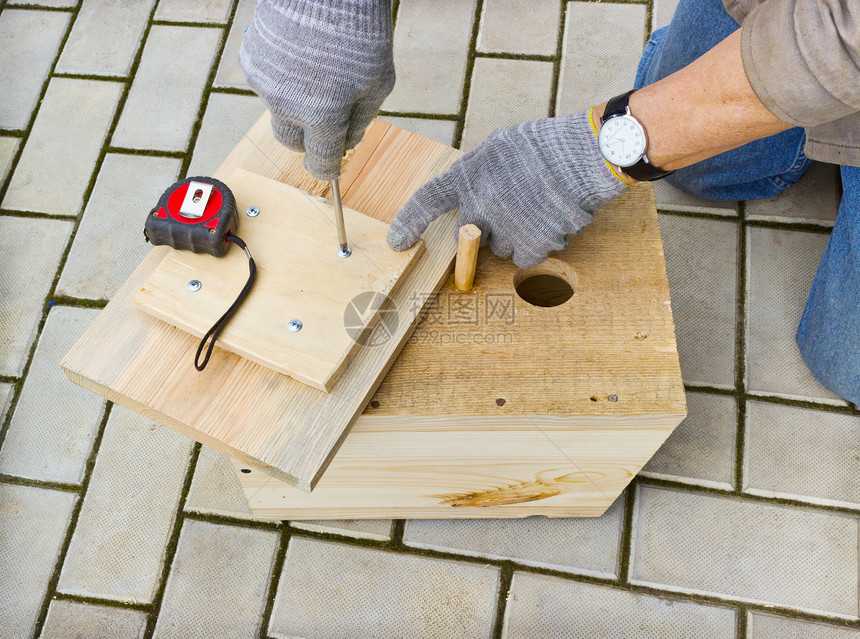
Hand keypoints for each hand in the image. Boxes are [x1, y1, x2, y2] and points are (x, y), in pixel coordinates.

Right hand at [239, 0, 394, 179]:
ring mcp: (264, 82)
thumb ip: (361, 121)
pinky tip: (298, 52)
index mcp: (323, 115)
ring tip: (315, 67)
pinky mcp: (251, 60)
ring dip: (294, 99)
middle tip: (325, 112)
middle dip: (307, 134)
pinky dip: (280, 74)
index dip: (327, 167)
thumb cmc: (359, 29)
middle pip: (291, 141)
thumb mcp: (378, 81)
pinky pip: (266, 81)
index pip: (320, 162)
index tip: (329, 165)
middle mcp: (287, 105)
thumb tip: (348, 145)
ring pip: (278, 108)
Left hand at [387, 109, 628, 268]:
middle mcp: (479, 204)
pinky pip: (522, 258)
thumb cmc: (544, 146)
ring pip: (498, 247)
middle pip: (468, 234)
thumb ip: (478, 172)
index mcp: (468, 175)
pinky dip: (534, 246)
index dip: (408, 222)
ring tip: (537, 208)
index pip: (428, 200)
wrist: (583, 156)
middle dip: (485, 227)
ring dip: (513, 236)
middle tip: (512, 207)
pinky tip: (548, 223)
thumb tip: (470, 194)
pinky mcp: (528, 244)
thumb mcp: (498, 147)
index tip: (396, 242)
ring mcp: (503, 227)